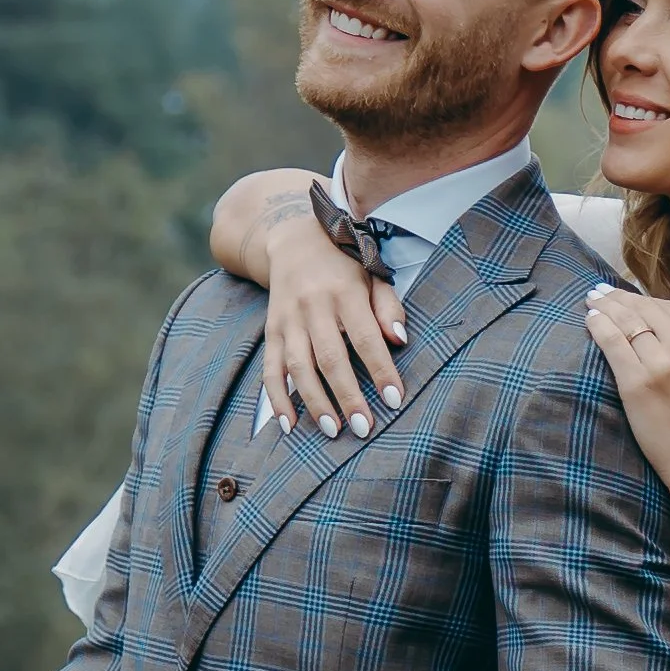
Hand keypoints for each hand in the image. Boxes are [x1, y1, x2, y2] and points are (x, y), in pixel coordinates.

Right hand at [263, 211, 406, 437]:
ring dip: (315, 402)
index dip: (380, 369)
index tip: (395, 399)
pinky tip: (289, 424)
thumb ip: (387, 307)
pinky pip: (270, 369)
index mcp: (344, 292)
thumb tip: (399, 340)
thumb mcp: (372, 274)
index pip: (365, 337)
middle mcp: (313, 306)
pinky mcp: (271, 331)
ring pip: (298, 367)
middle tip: (364, 428)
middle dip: (348, 396)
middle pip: (330, 358)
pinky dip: (276, 399)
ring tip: (333, 431)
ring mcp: (288, 320)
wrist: (293, 239)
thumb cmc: (344, 263)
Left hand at [584, 285, 669, 510]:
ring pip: (625, 322)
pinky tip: (589, 321)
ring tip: (591, 301)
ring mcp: (661, 363)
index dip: (638, 297)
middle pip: (642, 309)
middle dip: (617, 298)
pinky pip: (612, 343)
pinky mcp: (637, 383)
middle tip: (598, 292)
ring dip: (604, 307)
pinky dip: (598, 326)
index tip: (620, 294)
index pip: (665, 305)